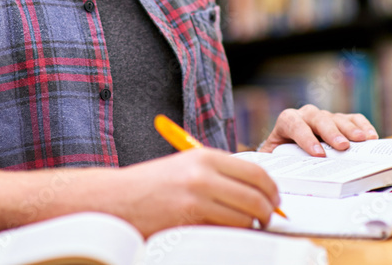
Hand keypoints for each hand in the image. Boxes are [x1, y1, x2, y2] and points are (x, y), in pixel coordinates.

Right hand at [111, 148, 279, 236]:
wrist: (116, 199)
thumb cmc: (153, 184)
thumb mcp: (187, 166)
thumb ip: (219, 173)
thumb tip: (256, 188)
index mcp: (205, 157)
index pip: (256, 172)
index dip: (272, 189)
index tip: (275, 199)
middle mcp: (203, 175)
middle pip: (255, 196)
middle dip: (268, 211)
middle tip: (268, 218)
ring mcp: (196, 199)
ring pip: (244, 217)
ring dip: (251, 226)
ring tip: (248, 227)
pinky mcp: (188, 221)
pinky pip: (224, 232)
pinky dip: (232, 235)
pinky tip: (227, 233)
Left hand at [258, 104, 378, 155]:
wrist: (285, 147)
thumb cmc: (281, 155)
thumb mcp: (274, 159)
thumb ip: (275, 164)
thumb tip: (278, 179)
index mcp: (287, 122)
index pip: (294, 124)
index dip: (305, 137)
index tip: (318, 154)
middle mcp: (306, 115)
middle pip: (318, 118)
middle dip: (331, 132)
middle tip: (342, 146)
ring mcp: (324, 116)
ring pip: (336, 118)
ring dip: (350, 129)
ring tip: (362, 140)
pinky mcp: (340, 120)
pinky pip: (352, 118)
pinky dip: (362, 126)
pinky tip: (371, 137)